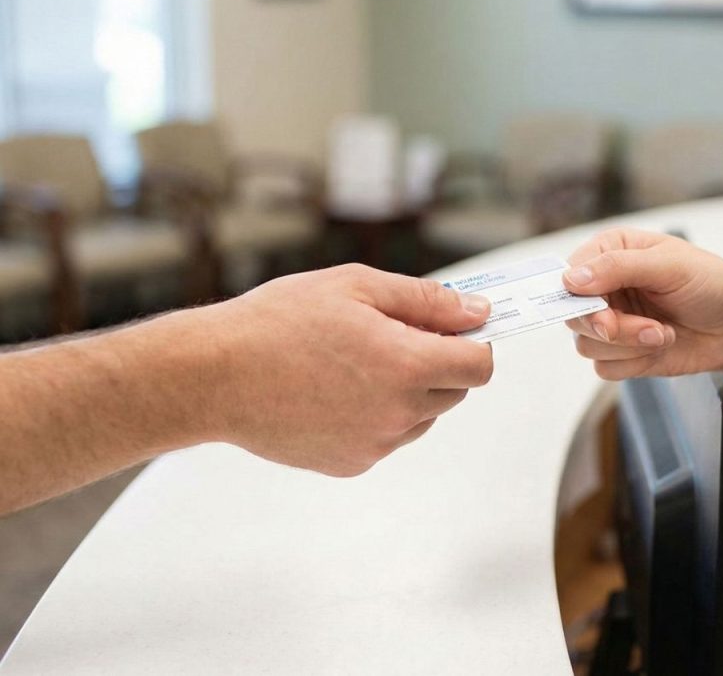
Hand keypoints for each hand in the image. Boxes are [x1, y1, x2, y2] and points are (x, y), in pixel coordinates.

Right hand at [200, 264, 493, 475]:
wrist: (215, 375)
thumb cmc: (279, 322)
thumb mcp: (358, 287)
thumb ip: (427, 301)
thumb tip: (476, 312)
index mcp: (407, 365)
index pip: (479, 366)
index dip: (473, 343)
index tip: (454, 331)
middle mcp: (399, 413)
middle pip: (454, 392)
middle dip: (439, 363)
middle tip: (393, 337)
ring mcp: (375, 444)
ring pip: (422, 417)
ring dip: (409, 391)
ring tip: (356, 364)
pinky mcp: (351, 463)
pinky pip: (386, 437)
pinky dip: (377, 415)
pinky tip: (335, 391)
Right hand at [562, 228, 722, 379]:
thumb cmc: (711, 284)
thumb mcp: (669, 265)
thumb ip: (618, 267)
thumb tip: (572, 279)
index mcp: (610, 252)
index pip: (568, 274)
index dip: (578, 297)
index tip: (602, 310)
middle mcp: (604, 287)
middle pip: (573, 316)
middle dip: (610, 327)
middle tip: (646, 328)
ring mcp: (612, 321)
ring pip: (587, 345)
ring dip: (629, 346)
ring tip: (663, 333)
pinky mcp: (621, 353)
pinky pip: (604, 368)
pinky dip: (634, 363)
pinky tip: (661, 345)